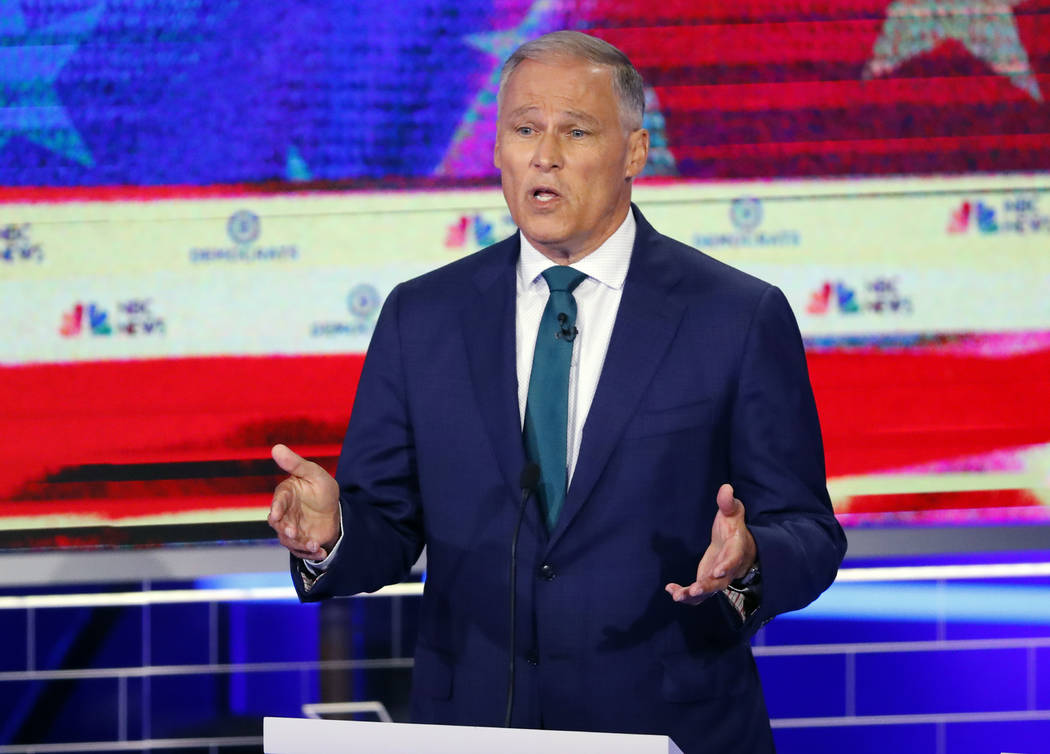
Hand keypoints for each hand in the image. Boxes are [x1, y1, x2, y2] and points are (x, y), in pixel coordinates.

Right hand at [268, 444, 340, 560]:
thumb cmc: (321, 488)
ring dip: (300, 544)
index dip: (276, 509)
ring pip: (288, 540)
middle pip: (279, 524)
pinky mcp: (300, 542)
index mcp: (285, 495)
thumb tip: (276, 447)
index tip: (275, 515)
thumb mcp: (314, 474)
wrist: (334, 510)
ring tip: (315, 545)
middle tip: (294, 533)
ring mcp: (291, 529)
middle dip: (285, 530)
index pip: (278, 502)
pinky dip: (310, 553)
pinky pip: (301, 550)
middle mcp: (284, 514)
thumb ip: (296, 464)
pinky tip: (321, 552)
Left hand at [665, 483, 756, 604]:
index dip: (726, 566)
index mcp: (734, 551)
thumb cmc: (733, 528)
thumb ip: (728, 504)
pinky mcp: (706, 583)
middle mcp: (727, 570)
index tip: (718, 571)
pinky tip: (670, 590)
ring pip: (707, 593)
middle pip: (719, 583)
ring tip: (677, 596)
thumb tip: (726, 488)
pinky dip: (684, 594)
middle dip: (707, 587)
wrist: (736, 547)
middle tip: (694, 590)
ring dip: (693, 596)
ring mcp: (717, 580)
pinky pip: (697, 595)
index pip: (732, 560)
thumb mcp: (733, 513)